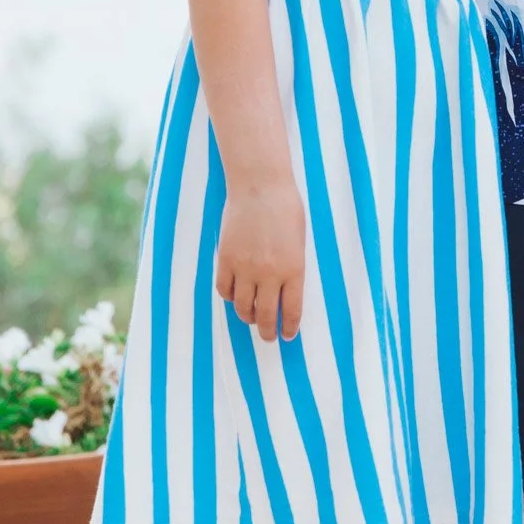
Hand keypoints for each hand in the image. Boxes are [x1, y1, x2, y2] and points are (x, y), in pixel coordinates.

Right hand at [215, 177, 306, 339]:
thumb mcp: (299, 242)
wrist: (260, 186)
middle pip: (265, 315)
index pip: (292, 310)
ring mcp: (245, 267)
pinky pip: (224, 289)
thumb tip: (285, 293)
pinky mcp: (226, 259)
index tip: (288, 335)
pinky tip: (235, 296)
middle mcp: (269, 273)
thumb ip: (292, 268)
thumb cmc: (286, 209)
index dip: (289, 327)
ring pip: (242, 307)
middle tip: (268, 337)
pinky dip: (229, 297)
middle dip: (267, 331)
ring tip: (251, 317)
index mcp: (294, 269)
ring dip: (247, 316)